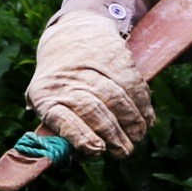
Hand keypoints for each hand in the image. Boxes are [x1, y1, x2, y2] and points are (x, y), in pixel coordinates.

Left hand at [25, 10, 154, 155]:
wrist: (73, 34)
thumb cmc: (60, 82)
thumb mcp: (46, 101)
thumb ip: (58, 129)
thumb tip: (77, 156)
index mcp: (45, 96)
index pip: (62, 119)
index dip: (80, 135)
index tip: (97, 150)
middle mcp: (66, 80)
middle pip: (93, 109)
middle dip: (112, 134)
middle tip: (124, 152)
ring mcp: (91, 67)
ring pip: (116, 98)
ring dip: (131, 122)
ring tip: (137, 138)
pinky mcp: (114, 57)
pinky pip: (132, 84)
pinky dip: (142, 104)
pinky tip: (147, 119)